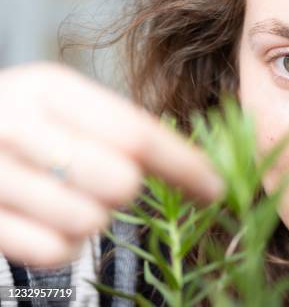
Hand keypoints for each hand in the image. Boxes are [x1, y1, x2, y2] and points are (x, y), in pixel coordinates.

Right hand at [0, 62, 223, 267]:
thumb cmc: (17, 124)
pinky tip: (47, 223)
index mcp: (48, 88)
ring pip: (90, 222)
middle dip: (128, 191)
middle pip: (120, 181)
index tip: (215, 187)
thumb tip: (195, 164)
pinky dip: (64, 247)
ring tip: (70, 199)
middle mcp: (15, 124)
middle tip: (110, 184)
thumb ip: (115, 126)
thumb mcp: (58, 104)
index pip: (136, 131)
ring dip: (94, 219)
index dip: (185, 164)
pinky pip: (54, 253)